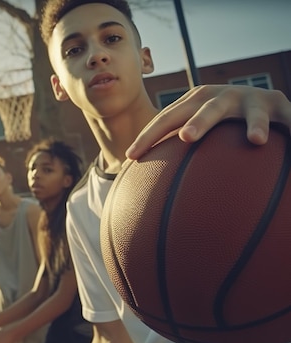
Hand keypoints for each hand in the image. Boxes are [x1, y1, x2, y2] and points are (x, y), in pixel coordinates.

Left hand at [126, 85, 290, 158]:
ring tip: (253, 139)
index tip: (130, 157)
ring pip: (247, 111)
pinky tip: (270, 143)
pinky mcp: (276, 103)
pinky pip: (279, 119)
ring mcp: (248, 98)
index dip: (149, 136)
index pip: (164, 120)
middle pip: (200, 109)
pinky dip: (280, 128)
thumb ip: (171, 151)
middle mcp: (218, 97)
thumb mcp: (196, 131)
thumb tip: (131, 180)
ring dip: (252, 123)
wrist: (261, 102)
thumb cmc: (219, 126)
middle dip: (195, 122)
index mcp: (192, 103)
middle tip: (186, 138)